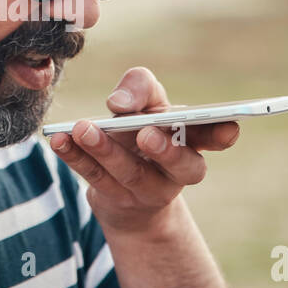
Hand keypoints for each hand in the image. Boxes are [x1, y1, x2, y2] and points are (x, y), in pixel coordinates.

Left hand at [48, 66, 240, 236]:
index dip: (222, 134)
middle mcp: (176, 171)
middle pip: (180, 166)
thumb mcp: (146, 102)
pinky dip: (75, 158)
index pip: (214, 138)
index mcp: (193, 141)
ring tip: (84, 128)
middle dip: (165, 150)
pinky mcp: (114, 198)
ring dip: (106, 150)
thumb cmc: (141, 126)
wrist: (123, 184)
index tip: (229, 126)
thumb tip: (119, 105)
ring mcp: (146, 190)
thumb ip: (140, 89)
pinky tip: (58, 140)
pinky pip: (94, 178)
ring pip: (130, 174)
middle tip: (146, 134)